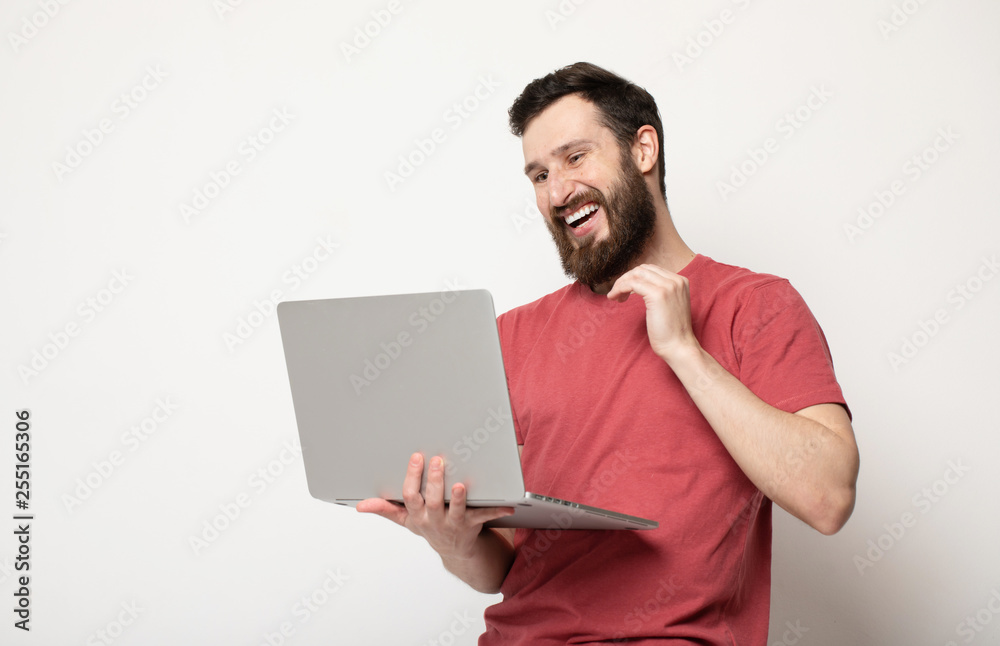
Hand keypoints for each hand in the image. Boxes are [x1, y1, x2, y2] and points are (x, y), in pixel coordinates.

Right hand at [356, 453, 513, 559]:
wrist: (454, 551)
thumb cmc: (428, 526)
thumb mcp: (405, 519)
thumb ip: (385, 509)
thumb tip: (360, 505)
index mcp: (417, 515)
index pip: (411, 497)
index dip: (412, 478)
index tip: (417, 457)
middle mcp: (435, 520)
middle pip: (433, 501)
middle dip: (435, 481)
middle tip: (439, 460)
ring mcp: (454, 523)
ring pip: (456, 510)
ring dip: (458, 499)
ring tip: (460, 485)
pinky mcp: (473, 525)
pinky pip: (485, 517)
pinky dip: (496, 510)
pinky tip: (507, 503)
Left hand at [606, 263, 700, 363]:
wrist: (679, 347)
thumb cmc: (671, 332)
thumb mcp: (668, 306)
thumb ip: (660, 293)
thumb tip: (639, 285)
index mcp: (680, 281)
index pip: (651, 270)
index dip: (635, 278)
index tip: (626, 291)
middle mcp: (676, 280)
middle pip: (643, 269)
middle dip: (626, 279)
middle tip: (618, 294)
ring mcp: (667, 286)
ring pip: (636, 274)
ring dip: (621, 283)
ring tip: (615, 297)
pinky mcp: (657, 294)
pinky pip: (632, 283)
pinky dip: (620, 288)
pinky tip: (615, 298)